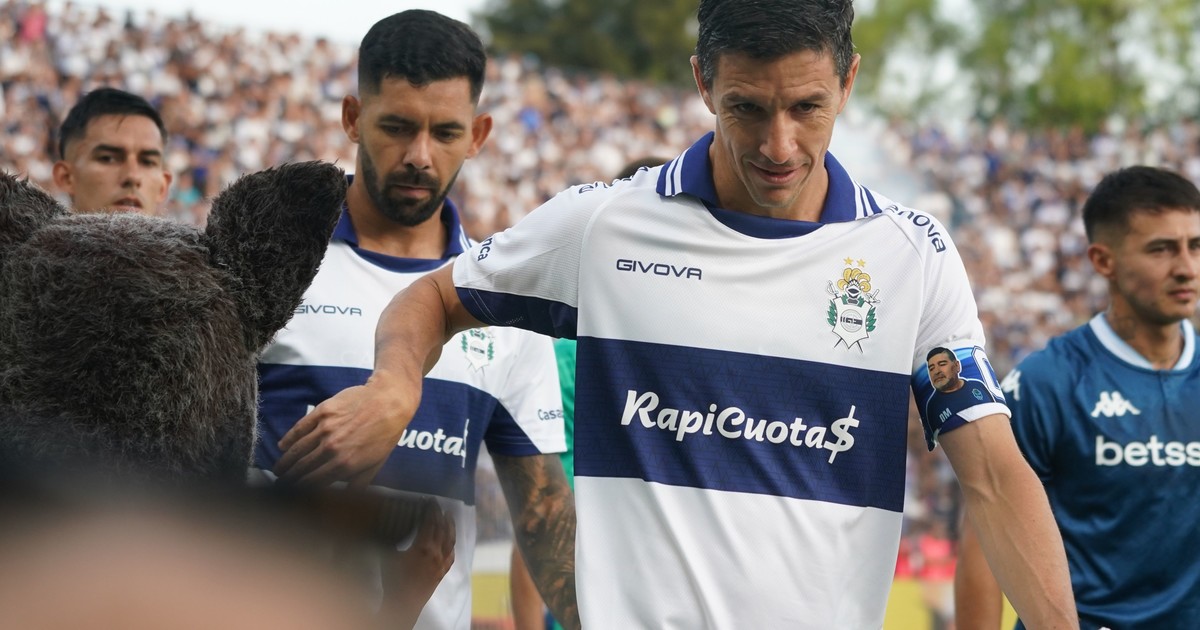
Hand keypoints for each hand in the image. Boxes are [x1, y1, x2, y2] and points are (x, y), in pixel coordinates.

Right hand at [274, 371, 418, 486]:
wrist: (389, 401)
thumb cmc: (385, 434)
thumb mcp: (375, 464)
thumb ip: (357, 484)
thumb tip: (344, 501)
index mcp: (345, 464)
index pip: (314, 482)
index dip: (299, 490)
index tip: (290, 495)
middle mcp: (332, 448)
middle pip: (302, 468)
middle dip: (288, 479)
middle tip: (279, 485)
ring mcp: (325, 429)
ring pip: (298, 449)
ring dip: (285, 461)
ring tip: (278, 470)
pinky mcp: (322, 412)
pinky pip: (300, 428)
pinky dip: (289, 438)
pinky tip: (282, 446)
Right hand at [379, 499, 456, 628]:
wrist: (402, 604)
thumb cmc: (393, 580)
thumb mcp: (390, 555)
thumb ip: (393, 539)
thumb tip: (389, 525)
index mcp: (423, 546)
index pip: (430, 522)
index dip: (430, 510)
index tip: (429, 500)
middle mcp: (436, 552)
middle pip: (441, 528)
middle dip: (439, 514)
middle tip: (437, 504)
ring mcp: (441, 563)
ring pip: (450, 540)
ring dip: (450, 526)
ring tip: (449, 516)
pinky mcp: (442, 572)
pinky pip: (451, 555)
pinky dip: (451, 545)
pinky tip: (450, 541)